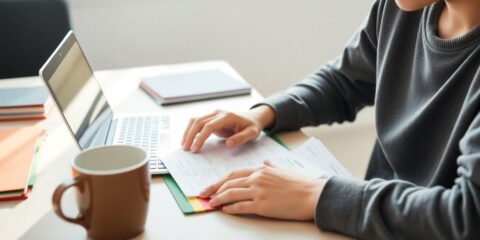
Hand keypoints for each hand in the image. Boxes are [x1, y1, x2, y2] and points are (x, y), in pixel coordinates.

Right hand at [181, 105, 274, 152]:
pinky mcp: (212, 118)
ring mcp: (214, 114)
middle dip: (190, 135)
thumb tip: (228, 144)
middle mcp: (218, 113)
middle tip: (185, 149)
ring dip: (188, 132)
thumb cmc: (252, 126)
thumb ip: (241, 138)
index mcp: (228, 116)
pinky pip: (198, 122)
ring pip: (196, 120)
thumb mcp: (252, 133)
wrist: (253, 118)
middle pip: (198, 121)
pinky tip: (188, 140)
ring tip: (184, 145)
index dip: (200, 138)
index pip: (209, 126)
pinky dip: (191, 130)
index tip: (195, 149)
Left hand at [200, 162, 326, 220]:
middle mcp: (257, 178)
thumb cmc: (301, 183)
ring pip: (231, 194)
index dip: (219, 180)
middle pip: (229, 183)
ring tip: (211, 204)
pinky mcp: (263, 205)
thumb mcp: (283, 170)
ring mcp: (259, 191)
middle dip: (213, 189)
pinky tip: (225, 210)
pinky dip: (231, 209)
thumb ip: (271, 167)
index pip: (234, 174)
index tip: (211, 186)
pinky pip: (241, 206)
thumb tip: (266, 163)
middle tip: (204, 195)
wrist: (313, 194)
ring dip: (219, 199)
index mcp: (261, 169)